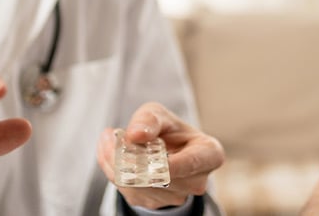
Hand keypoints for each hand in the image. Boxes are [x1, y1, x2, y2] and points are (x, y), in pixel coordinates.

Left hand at [96, 102, 223, 209]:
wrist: (163, 149)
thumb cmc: (168, 130)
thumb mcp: (160, 114)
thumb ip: (149, 119)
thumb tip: (136, 135)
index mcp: (208, 154)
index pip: (191, 162)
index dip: (169, 162)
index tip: (147, 156)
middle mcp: (196, 181)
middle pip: (160, 177)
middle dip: (131, 157)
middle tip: (112, 136)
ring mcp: (176, 196)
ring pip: (140, 186)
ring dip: (117, 164)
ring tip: (110, 141)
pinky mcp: (155, 204)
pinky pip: (129, 192)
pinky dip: (114, 173)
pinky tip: (111, 155)